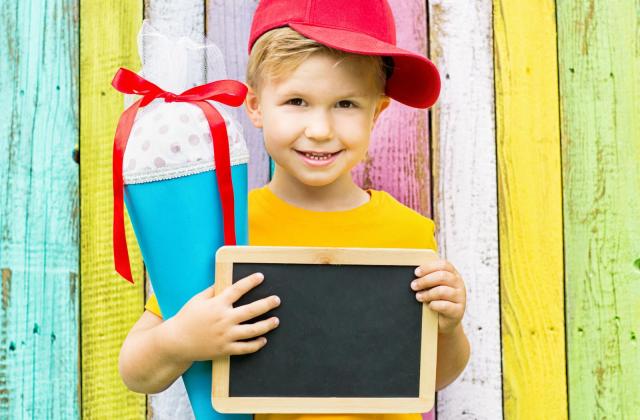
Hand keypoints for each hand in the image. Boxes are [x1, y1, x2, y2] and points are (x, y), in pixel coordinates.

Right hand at [163, 272, 279, 361]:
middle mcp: (224, 319)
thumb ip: (212, 291)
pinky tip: (263, 340)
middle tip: (277, 300)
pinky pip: (245, 348)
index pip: (237, 289)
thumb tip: (224, 281)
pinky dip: (256, 344)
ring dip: (266, 325)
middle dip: (267, 304)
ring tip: (276, 320)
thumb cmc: (186, 318)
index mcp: (217, 304)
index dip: (250, 282)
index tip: (260, 276)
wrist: (176, 342)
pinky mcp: (225, 349)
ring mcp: (226, 335)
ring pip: (252, 330)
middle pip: (251, 310)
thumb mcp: (197, 300)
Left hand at [410, 259, 465, 334]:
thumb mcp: (433, 287)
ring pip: (442, 291)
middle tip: (413, 286)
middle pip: (443, 276)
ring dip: (427, 294)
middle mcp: (459, 284)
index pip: (444, 265)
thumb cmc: (436, 300)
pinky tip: (429, 306)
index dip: (429, 267)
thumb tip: (415, 273)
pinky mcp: (458, 311)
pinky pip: (444, 306)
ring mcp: (460, 297)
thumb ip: (429, 278)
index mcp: (453, 274)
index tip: (416, 273)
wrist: (444, 321)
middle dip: (425, 280)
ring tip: (418, 297)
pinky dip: (434, 305)